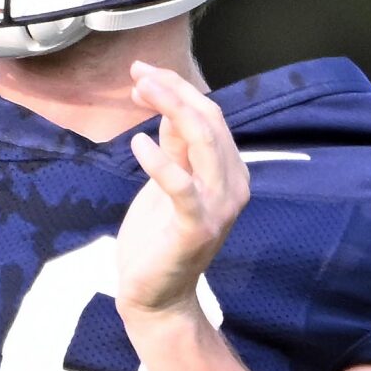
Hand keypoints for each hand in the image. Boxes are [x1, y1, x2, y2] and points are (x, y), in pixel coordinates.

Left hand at [116, 61, 246, 321]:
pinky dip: (161, 162)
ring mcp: (218, 207)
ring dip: (171, 109)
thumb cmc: (159, 238)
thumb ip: (176, 148)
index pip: (211, 116)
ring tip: (139, 91)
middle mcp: (233, 185)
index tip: (144, 74)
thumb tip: (171, 106)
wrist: (157, 296)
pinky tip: (138, 144)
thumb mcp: (168, 182)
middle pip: (209, 121)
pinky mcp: (196, 228)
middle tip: (138, 73)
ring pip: (203, 142)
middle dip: (174, 90)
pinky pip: (182, 186)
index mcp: (229, 171)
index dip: (178, 89)